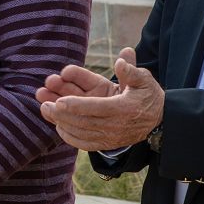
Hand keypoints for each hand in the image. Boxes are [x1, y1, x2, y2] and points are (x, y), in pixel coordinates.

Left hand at [38, 48, 163, 150]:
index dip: (77, 105)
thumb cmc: (148, 95)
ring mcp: (110, 137)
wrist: (159, 121)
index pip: (97, 107)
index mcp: (124, 108)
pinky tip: (57, 126)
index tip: (60, 101)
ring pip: (81, 133)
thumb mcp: (144, 80)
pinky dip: (70, 137)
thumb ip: (131, 70)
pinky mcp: (106, 144)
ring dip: (61, 123)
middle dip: (62, 114)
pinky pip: (85, 144)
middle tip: (44, 104)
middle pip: (84, 122)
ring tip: (45, 110)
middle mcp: (116, 125)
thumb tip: (122, 59)